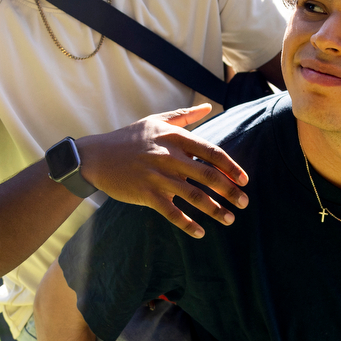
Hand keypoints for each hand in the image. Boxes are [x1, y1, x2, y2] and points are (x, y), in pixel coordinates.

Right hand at [79, 105, 249, 237]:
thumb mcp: (155, 121)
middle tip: (244, 203)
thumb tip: (209, 107)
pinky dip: (187, 224)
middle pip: (208, 175)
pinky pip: (171, 212)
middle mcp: (168, 156)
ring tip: (230, 219)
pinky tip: (200, 233)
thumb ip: (184, 115)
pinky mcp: (146, 194)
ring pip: (193, 196)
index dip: (231, 166)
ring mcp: (157, 176)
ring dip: (215, 210)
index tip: (244, 180)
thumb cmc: (128, 138)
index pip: (211, 152)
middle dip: (230, 191)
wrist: (95, 156)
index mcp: (174, 138)